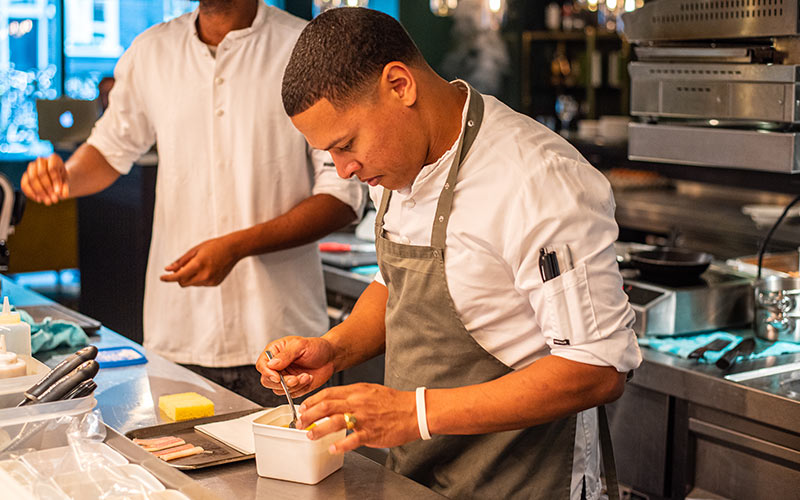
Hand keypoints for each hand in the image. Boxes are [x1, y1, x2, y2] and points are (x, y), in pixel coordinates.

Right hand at [21, 154, 69, 204]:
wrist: (56, 179)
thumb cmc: (62, 179)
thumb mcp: (66, 182)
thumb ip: (65, 187)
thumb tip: (63, 194)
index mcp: (53, 158)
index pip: (52, 169)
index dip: (55, 181)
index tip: (58, 192)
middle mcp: (41, 160)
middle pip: (41, 174)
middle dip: (47, 188)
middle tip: (54, 199)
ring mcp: (31, 167)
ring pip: (32, 179)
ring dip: (40, 192)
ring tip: (48, 201)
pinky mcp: (25, 176)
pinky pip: (24, 184)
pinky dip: (31, 193)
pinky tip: (39, 200)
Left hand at [159, 235, 239, 286]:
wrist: (233, 249)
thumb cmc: (214, 246)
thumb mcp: (195, 250)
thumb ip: (180, 261)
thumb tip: (167, 269)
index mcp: (198, 264)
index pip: (179, 276)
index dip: (168, 278)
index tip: (162, 278)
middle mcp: (205, 275)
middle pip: (183, 283)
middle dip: (179, 277)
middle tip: (182, 267)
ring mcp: (211, 280)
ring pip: (192, 283)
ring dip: (190, 277)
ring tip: (199, 264)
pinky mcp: (215, 283)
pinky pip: (200, 283)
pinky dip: (199, 278)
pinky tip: (207, 267)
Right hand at [256, 336, 336, 396]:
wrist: (331, 357)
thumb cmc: (317, 347)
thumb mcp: (301, 345)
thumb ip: (286, 354)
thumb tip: (271, 364)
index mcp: (275, 352)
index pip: (262, 365)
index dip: (267, 373)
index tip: (277, 376)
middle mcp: (277, 366)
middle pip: (267, 380)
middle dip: (282, 382)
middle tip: (295, 379)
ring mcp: (284, 377)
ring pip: (279, 389)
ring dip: (294, 385)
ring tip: (306, 375)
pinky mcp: (293, 387)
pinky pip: (290, 394)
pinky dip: (300, 389)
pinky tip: (308, 378)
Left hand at [297, 383, 418, 453]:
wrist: (414, 411)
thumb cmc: (393, 402)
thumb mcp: (370, 390)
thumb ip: (352, 395)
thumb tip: (333, 400)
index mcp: (357, 391)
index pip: (328, 393)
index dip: (312, 400)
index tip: (303, 407)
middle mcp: (358, 402)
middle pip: (327, 406)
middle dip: (309, 415)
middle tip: (300, 422)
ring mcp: (364, 418)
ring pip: (335, 421)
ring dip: (319, 429)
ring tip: (310, 435)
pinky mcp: (371, 433)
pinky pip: (352, 440)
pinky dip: (340, 445)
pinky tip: (332, 448)